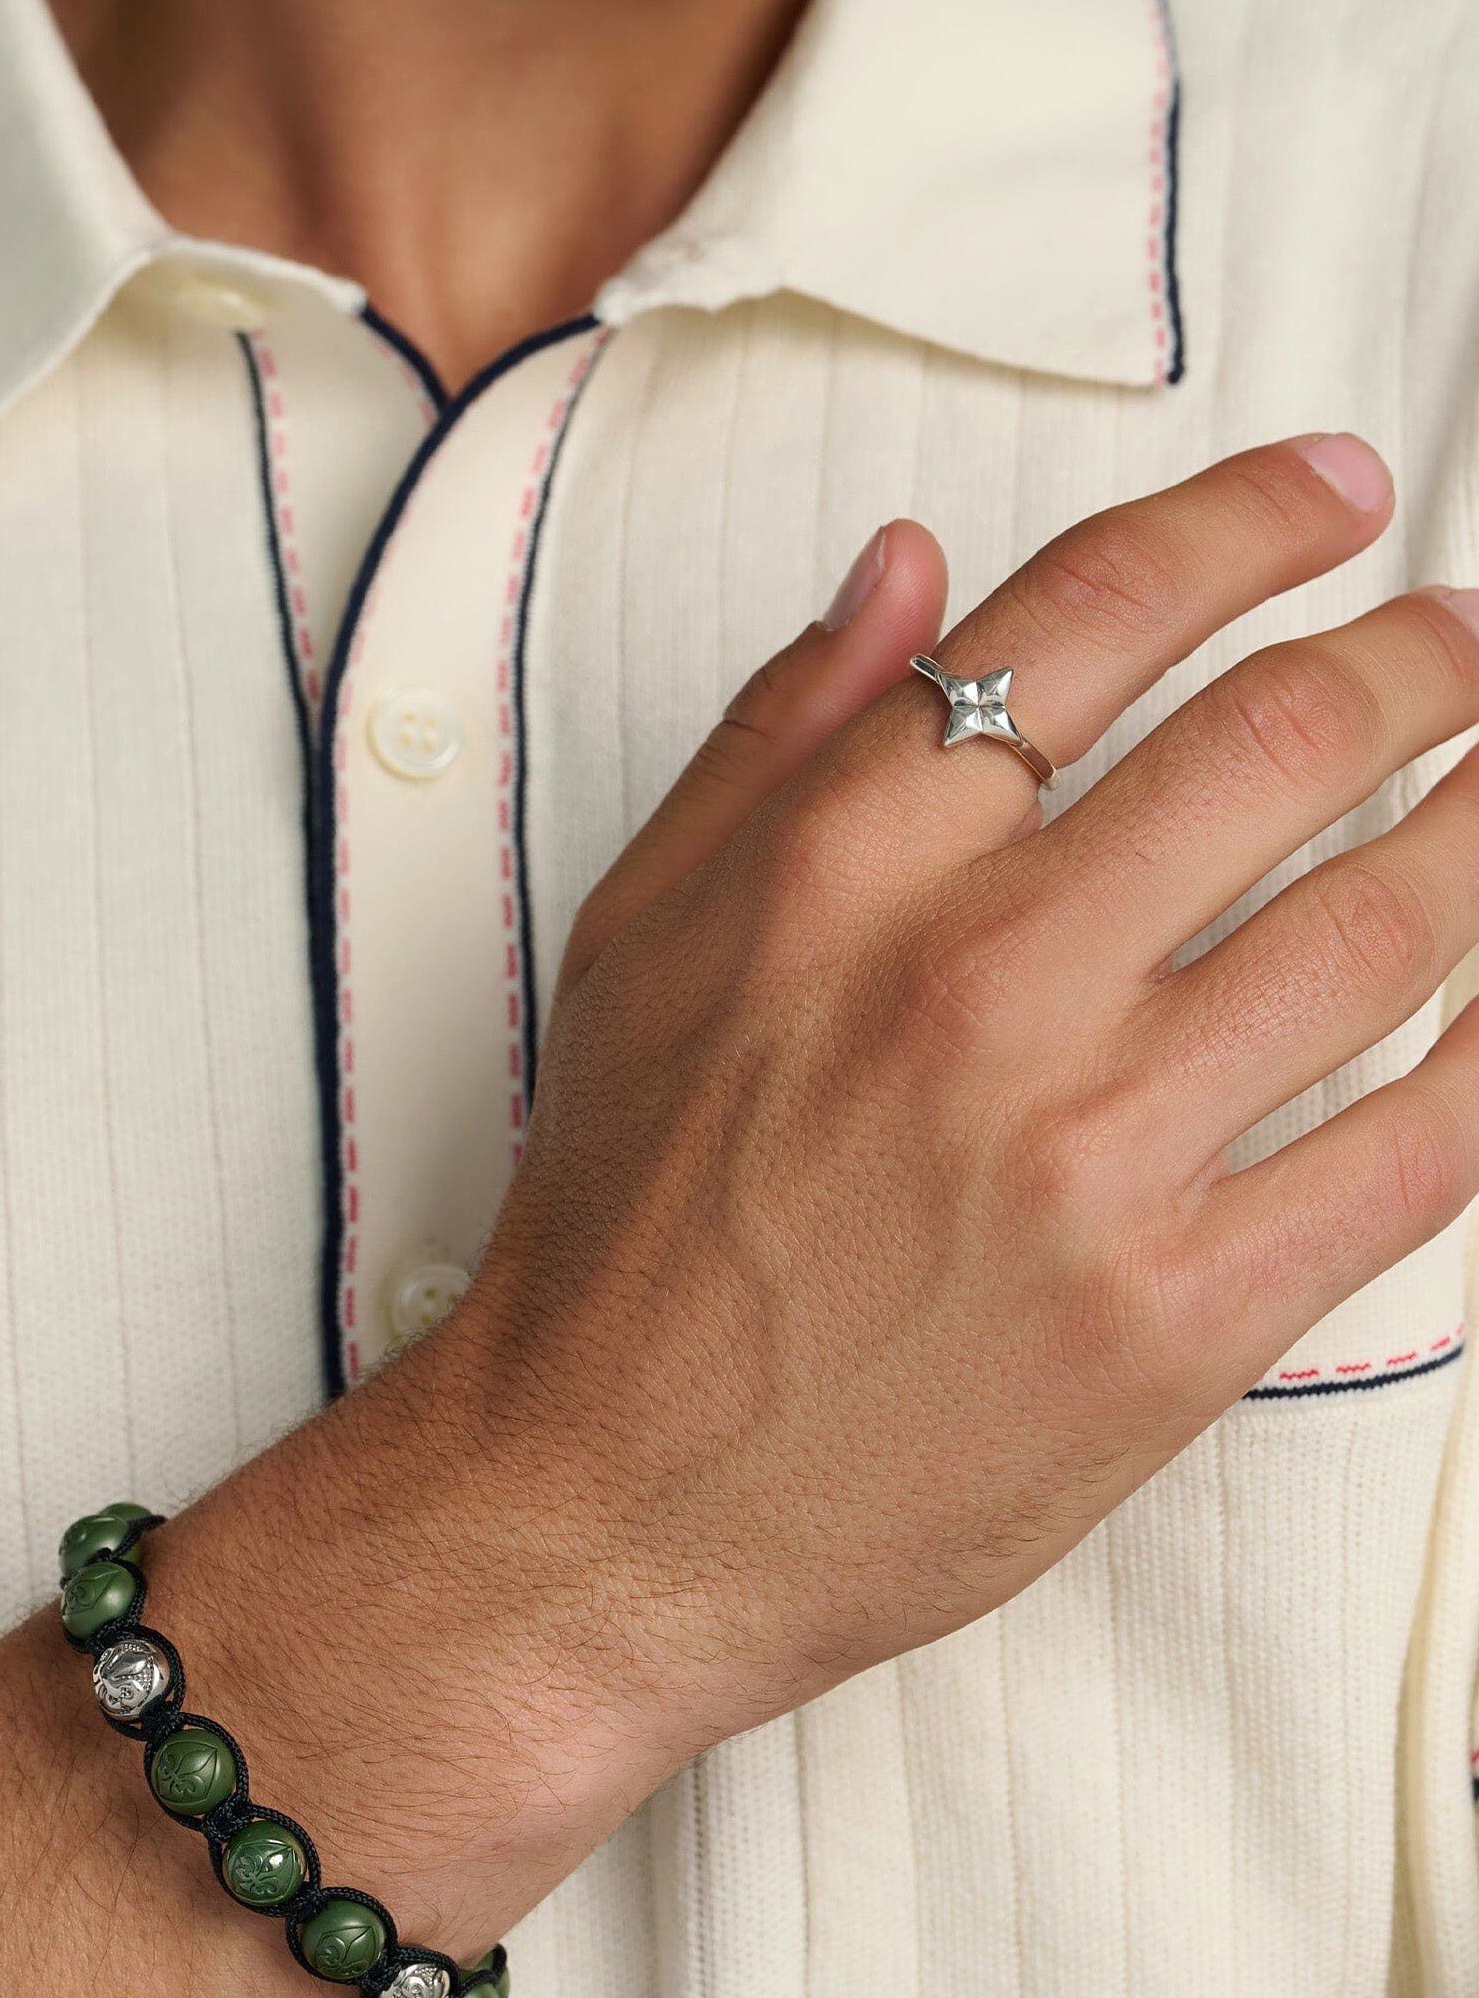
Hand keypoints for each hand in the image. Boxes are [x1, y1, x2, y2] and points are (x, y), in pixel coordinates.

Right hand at [443, 436, 1478, 1755]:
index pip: (1099, 615)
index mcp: (844, 868)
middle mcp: (979, 981)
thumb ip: (779, 735)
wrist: (604, 1503)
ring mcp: (1090, 1154)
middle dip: (1425, 660)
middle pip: (1285, 742)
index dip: (1251, 523)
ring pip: (1385, 926)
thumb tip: (914, 566)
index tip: (1337, 494)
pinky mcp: (1178, 1320)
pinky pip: (1414, 1150)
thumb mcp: (643, 937)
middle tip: (1468, 644)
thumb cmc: (623, 1230)